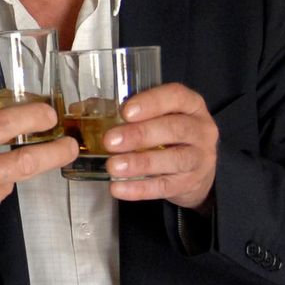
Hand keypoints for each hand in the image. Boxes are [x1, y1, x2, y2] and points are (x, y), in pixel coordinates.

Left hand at [101, 83, 217, 209]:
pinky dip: (140, 188)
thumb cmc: (170, 135)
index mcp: (191, 105)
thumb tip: (83, 109)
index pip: (176, 96)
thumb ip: (129, 111)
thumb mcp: (159, 116)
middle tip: (110, 141)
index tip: (125, 112)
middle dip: (140, 134)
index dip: (151, 102)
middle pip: (175, 129)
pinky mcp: (191, 183)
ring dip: (140, 163)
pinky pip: (165, 186)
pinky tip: (118, 187)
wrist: (197, 170)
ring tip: (112, 166)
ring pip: (173, 159)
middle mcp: (201, 129)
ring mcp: (200, 158)